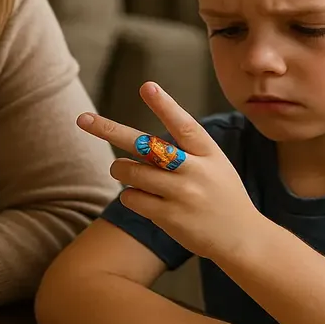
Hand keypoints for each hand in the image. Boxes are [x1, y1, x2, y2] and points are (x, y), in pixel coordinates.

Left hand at [76, 81, 258, 261]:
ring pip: (130, 172)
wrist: (242, 237)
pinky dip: (130, 195)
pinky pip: (131, 198)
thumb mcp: (215, 162)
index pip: (184, 124)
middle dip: (110, 130)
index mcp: (208, 152)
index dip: (164, 105)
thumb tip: (139, 139)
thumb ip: (185, 147)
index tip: (147, 87)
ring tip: (124, 169)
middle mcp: (195, 171)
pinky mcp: (169, 216)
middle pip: (146, 146)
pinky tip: (144, 198)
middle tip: (82, 119)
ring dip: (120, 169)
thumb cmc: (220, 192)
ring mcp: (182, 195)